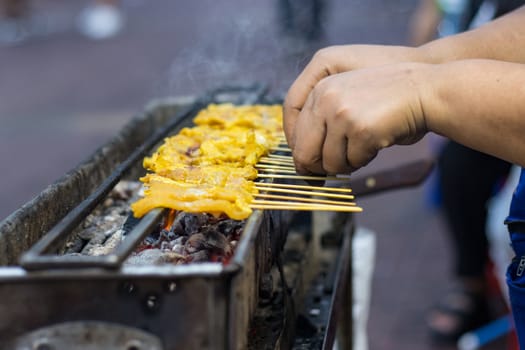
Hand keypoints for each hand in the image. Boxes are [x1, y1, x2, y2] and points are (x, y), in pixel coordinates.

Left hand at [287, 62, 433, 174]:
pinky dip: (364, 160)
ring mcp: (341, 114)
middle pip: (304, 152)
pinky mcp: (360, 129)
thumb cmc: (386, 100)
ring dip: (346, 164)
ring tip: (362, 148)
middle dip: (316, 168)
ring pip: (329, 163)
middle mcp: (325, 99)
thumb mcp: (347, 96)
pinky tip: (377, 143)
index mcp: (318, 90)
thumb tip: (303, 160)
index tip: (307, 168)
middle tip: (326, 175)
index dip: (299, 154)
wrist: (424, 90)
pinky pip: (352, 163)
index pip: (292, 131)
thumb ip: (322, 119)